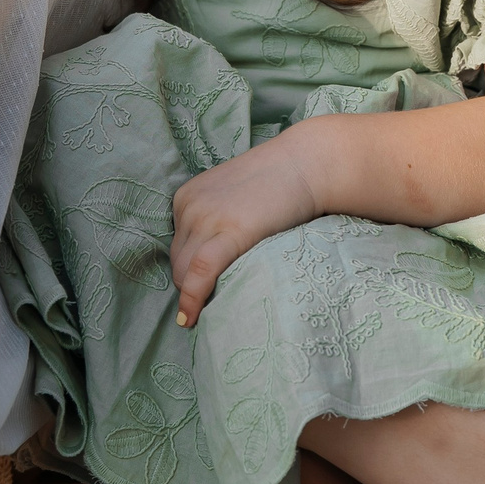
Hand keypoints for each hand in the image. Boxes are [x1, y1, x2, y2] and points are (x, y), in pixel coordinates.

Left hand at [169, 135, 322, 328]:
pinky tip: (189, 319)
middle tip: (214, 302)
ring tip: (215, 310)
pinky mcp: (229, 231)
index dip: (189, 272)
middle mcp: (189, 207)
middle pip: (178, 262)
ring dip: (196, 295)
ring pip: (185, 273)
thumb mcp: (233, 198)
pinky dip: (192, 298)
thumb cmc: (278, 183)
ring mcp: (206, 218)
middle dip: (190, 286)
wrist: (307, 165)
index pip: (177, 246)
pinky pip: (201, 272)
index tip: (202, 289)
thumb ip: (216, 222)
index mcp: (187, 198)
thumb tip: (212, 258)